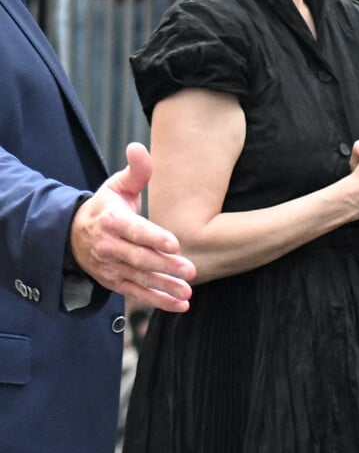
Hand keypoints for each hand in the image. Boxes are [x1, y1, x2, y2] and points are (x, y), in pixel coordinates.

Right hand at [70, 142, 195, 311]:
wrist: (74, 235)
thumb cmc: (106, 206)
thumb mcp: (117, 186)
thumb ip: (135, 170)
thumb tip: (138, 147)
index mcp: (111, 221)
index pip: (135, 231)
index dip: (154, 238)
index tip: (175, 244)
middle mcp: (109, 247)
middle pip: (139, 259)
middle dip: (165, 267)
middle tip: (191, 270)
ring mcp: (111, 268)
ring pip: (140, 280)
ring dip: (165, 288)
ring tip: (187, 292)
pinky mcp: (114, 283)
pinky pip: (137, 294)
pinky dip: (158, 302)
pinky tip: (181, 305)